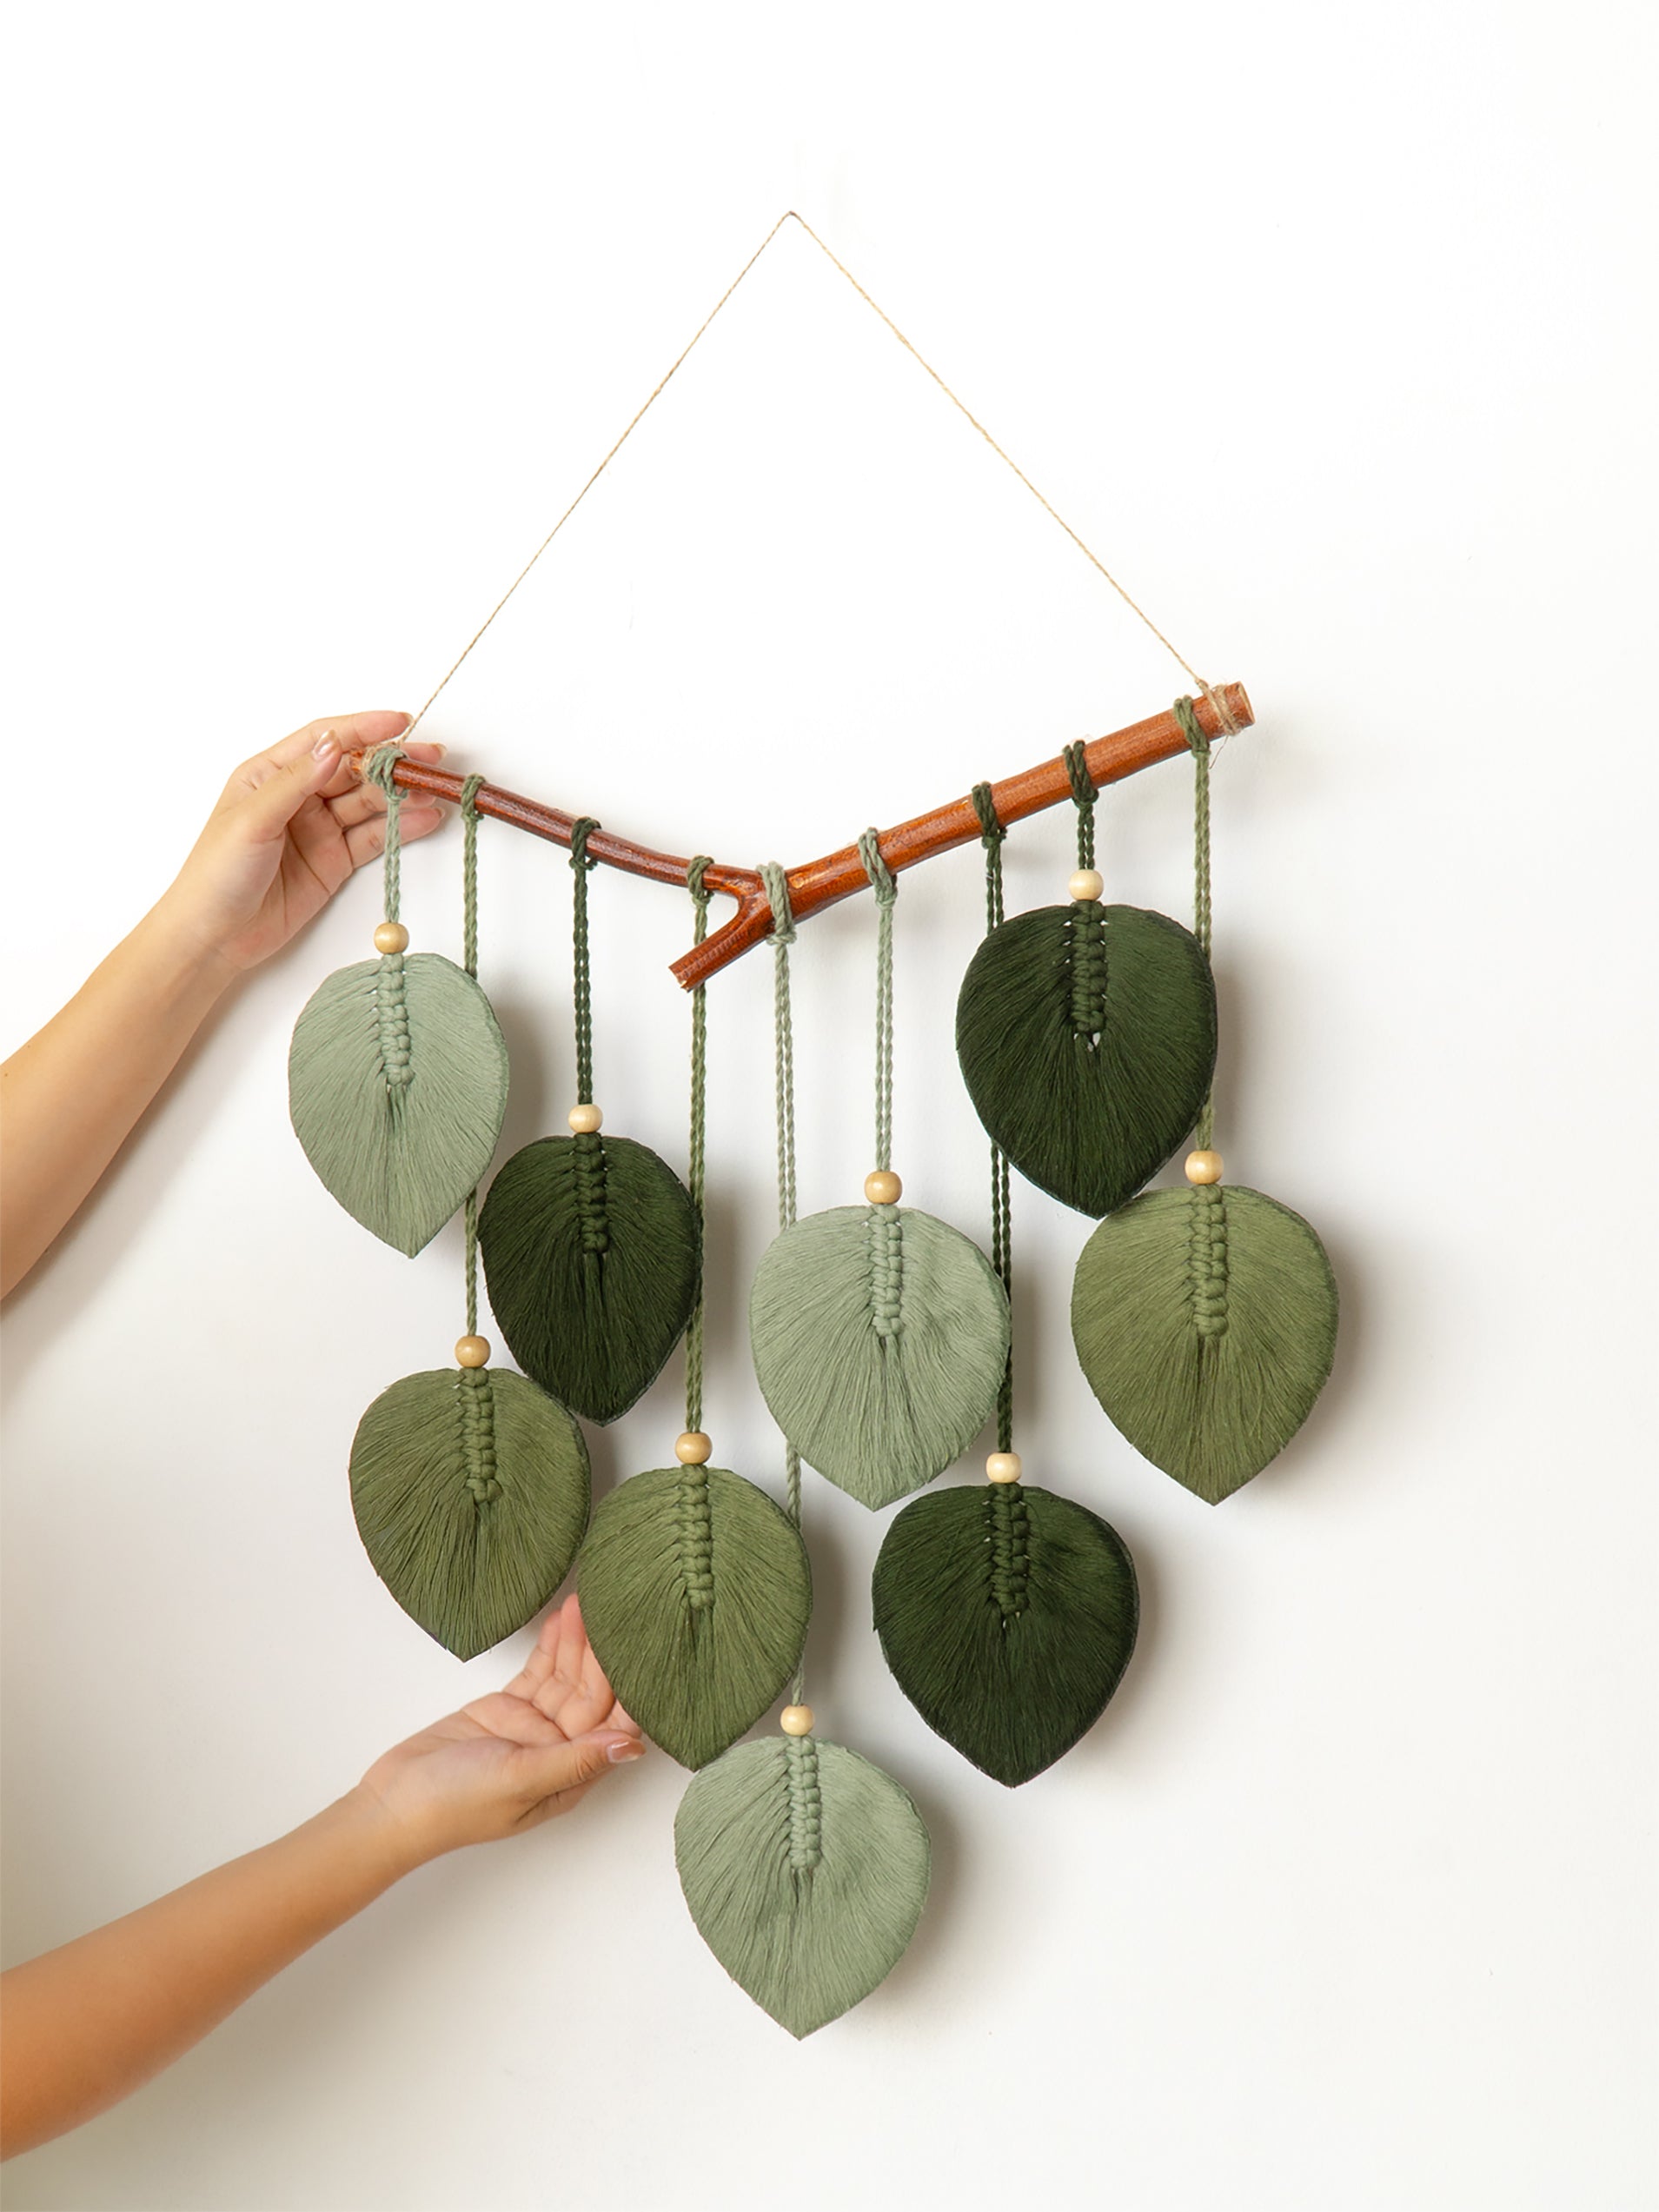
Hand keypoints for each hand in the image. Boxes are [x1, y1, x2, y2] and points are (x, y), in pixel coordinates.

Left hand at [153, 710, 447, 975]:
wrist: (214, 935)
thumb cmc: (217, 872)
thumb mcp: (252, 819)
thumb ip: (295, 781)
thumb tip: (334, 746)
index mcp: (270, 774)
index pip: (324, 740)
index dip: (363, 729)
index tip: (400, 723)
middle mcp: (298, 796)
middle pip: (354, 770)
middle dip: (393, 763)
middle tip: (431, 760)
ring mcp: (318, 828)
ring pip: (368, 802)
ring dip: (402, 795)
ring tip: (436, 792)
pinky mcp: (334, 861)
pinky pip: (372, 837)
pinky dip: (401, 827)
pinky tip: (425, 819)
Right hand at [353, 1596, 645, 1866]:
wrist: (395, 1800)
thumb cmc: (455, 1805)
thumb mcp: (520, 1781)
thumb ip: (575, 1761)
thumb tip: (632, 1748)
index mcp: (572, 1775)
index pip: (616, 1729)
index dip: (631, 1692)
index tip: (644, 1654)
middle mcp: (560, 1750)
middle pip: (593, 1696)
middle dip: (602, 1656)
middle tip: (609, 1614)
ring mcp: (534, 1728)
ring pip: (567, 1679)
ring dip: (577, 1644)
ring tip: (584, 1604)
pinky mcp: (508, 1709)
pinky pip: (538, 1673)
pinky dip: (551, 1647)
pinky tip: (561, 1620)